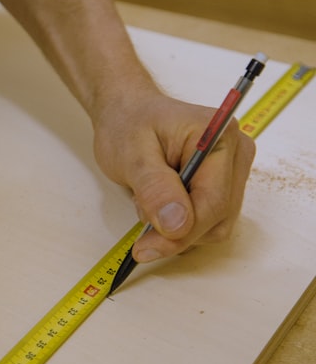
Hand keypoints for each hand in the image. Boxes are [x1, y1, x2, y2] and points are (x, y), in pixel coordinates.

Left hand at [93, 86, 255, 261]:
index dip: (181, 232)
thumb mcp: (132, 155)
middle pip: (218, 218)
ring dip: (177, 229)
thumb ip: (155, 189)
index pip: (213, 202)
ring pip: (214, 226)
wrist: (128, 115)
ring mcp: (232, 172)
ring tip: (149, 201)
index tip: (146, 248)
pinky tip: (160, 205)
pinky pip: (207, 222)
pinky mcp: (222, 186)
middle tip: (141, 223)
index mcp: (218, 136)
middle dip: (177, 232)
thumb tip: (178, 224)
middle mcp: (235, 154)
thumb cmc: (129, 125)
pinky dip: (180, 225)